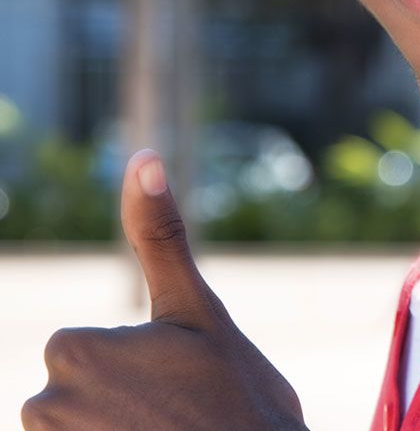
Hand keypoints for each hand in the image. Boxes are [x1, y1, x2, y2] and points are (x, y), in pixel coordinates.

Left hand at [22, 150, 306, 429]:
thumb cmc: (235, 394)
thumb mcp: (198, 308)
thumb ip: (159, 235)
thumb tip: (144, 156)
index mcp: (74, 349)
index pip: (87, 350)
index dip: (137, 364)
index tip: (178, 381)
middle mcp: (45, 407)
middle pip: (77, 396)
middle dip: (120, 405)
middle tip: (177, 413)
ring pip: (79, 428)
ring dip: (115, 429)